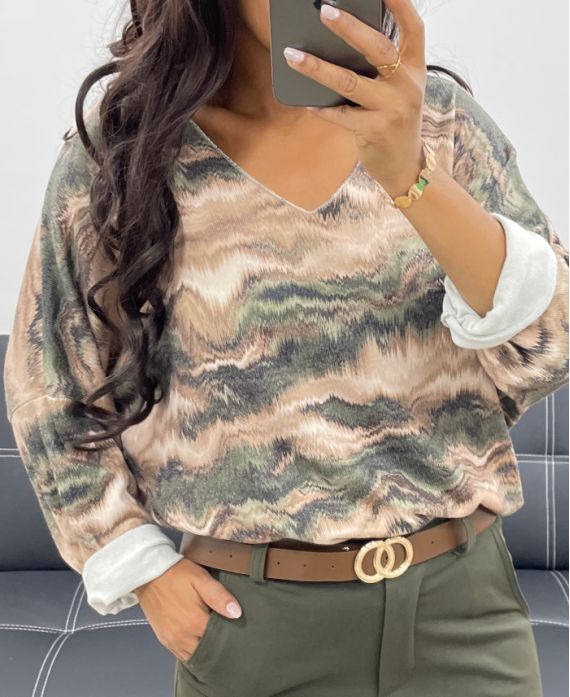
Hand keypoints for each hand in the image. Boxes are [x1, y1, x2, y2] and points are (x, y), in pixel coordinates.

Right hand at [134, 558, 241, 661]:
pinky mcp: (164, 639)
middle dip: (218, 645)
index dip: (229, 634)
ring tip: (213, 637)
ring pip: (195, 655)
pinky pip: (182, 654)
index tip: (235, 629)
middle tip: (226, 634)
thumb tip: (236, 613)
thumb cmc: (176, 574)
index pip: (219, 639)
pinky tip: (198, 640)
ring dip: (204, 649)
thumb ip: (219, 596)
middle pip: (207, 650)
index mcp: (194, 621)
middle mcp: (182, 636)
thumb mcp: (201, 578)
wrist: (148, 574)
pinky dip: (192, 651)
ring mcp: (172, 640)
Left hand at [283, 0, 426, 199]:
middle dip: (349, 27)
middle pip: (378, 48)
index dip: (400, 4)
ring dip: (317, 68)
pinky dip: (322, 108)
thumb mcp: (397, 90)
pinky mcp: (376, 130)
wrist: (405, 165)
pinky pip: (342, 115)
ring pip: (350, 82)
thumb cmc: (393, 120)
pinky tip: (306, 101)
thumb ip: (378, 68)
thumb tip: (333, 45)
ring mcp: (393, 108)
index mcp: (415, 67)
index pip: (413, 27)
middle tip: (323, 10)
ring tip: (292, 55)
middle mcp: (407, 84)